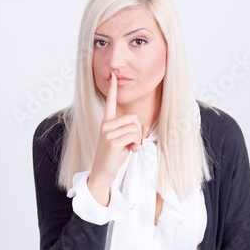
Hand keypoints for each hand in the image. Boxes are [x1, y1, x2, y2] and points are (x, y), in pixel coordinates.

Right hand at [88, 72, 148, 204]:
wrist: (103, 172)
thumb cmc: (113, 157)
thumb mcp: (126, 142)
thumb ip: (135, 133)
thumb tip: (146, 128)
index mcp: (107, 123)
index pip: (110, 103)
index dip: (112, 90)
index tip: (112, 77)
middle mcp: (106, 125)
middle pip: (133, 118)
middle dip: (138, 131)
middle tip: (133, 143)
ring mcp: (108, 133)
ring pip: (135, 127)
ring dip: (138, 139)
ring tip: (131, 147)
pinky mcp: (112, 141)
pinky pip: (133, 136)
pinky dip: (136, 144)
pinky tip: (131, 150)